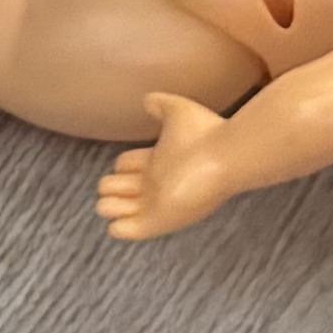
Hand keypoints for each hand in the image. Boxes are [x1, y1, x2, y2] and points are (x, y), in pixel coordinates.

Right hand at [96, 89, 243, 237]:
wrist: (225, 156)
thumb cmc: (205, 132)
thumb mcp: (177, 111)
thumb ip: (160, 104)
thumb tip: (145, 101)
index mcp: (157, 162)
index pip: (126, 167)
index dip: (121, 166)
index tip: (122, 165)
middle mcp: (154, 184)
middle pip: (116, 188)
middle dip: (109, 187)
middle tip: (116, 183)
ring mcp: (154, 204)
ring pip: (115, 210)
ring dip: (107, 205)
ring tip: (112, 199)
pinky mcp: (156, 221)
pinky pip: (126, 231)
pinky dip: (116, 227)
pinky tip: (116, 219)